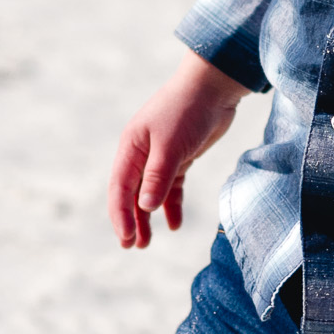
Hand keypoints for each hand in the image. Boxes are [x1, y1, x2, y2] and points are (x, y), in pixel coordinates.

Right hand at [108, 51, 249, 248]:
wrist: (214, 87)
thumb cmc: (187, 110)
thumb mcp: (170, 145)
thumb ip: (157, 177)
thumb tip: (145, 207)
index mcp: (130, 147)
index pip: (119, 188)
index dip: (120, 215)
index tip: (126, 239)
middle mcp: (141, 153)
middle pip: (131, 194)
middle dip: (131, 221)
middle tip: (134, 247)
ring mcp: (160, 156)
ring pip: (149, 194)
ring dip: (148, 217)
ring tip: (148, 242)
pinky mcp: (180, 157)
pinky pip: (171, 187)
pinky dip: (171, 205)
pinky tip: (174, 224)